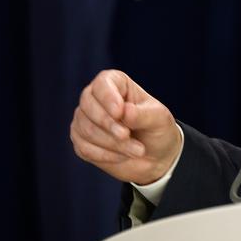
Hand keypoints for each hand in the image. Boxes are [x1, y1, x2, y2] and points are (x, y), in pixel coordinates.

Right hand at [70, 69, 181, 184]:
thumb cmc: (157, 129)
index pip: (102, 83)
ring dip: (112, 143)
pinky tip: (123, 156)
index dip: (108, 97)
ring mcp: (85, 119)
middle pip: (88, 106)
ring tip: (137, 150)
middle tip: (127, 136)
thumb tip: (125, 111)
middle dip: (109, 125)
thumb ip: (142, 115)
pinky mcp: (81, 141)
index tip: (119, 112)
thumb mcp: (159, 119)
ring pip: (86, 129)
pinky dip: (105, 155)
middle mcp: (96, 98)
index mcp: (117, 83)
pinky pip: (84, 148)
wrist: (155, 157)